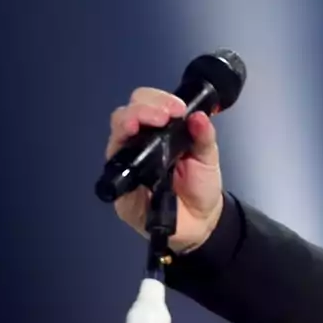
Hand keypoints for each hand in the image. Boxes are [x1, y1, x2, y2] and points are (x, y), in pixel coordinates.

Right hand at [105, 87, 224, 253]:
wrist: (199, 223)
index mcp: (160, 130)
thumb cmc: (200, 187)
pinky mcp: (120, 184)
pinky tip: (133, 154)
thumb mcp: (208, 159)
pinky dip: (121, 156)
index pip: (148, 102)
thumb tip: (199, 116)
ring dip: (128, 123)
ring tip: (144, 125)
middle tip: (163, 116)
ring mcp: (126, 161)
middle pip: (127, 112)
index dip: (160, 100)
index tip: (177, 109)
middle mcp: (138, 141)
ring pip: (116, 133)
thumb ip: (204, 138)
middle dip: (143, 109)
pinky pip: (114, 167)